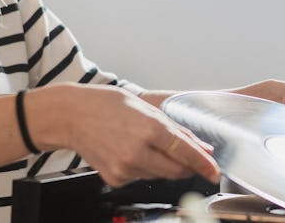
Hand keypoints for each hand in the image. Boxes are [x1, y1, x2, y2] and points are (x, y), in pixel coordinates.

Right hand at [30, 83, 220, 186]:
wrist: (70, 116)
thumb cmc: (104, 105)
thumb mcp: (145, 107)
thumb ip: (175, 129)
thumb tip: (199, 146)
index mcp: (149, 128)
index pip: (186, 152)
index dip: (204, 164)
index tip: (214, 171)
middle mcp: (138, 151)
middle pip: (177, 170)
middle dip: (187, 166)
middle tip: (190, 158)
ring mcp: (125, 168)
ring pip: (159, 175)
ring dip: (163, 164)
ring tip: (147, 144)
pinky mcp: (116, 178)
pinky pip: (141, 178)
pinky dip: (144, 168)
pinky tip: (131, 152)